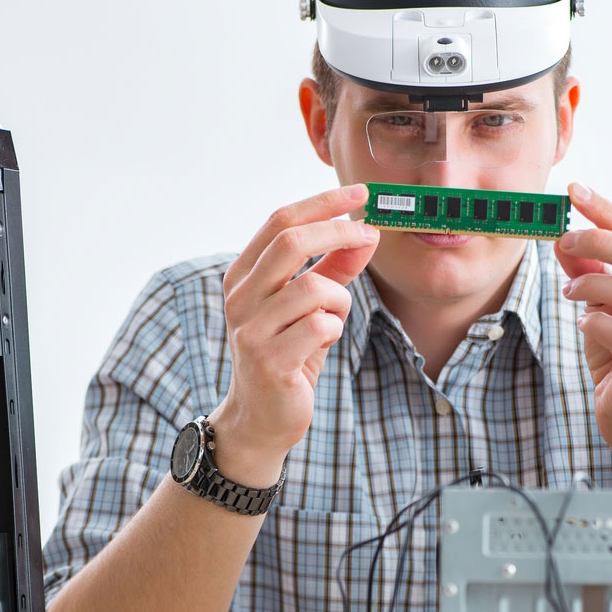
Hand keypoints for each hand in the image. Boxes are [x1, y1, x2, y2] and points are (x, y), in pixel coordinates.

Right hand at [209, 184, 377, 482]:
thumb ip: (334, 267)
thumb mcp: (310, 305)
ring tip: (334, 318)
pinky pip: (320, 325)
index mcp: (244, 275)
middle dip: (339, 231)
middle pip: (291, 241)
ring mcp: (250, 329)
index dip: (323, 202)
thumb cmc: (288, 354)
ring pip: (313, 287)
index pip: (280, 221)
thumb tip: (367, 232)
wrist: (261, 417)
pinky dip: (334, 328)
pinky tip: (324, 341)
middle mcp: (240, 297)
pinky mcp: (269, 360)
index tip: (360, 193)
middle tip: (370, 234)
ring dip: (339, 299)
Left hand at [554, 183, 611, 461]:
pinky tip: (584, 324)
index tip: (575, 191)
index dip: (609, 212)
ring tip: (570, 293)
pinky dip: (595, 323)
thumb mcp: (599, 307)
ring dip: (592, 286)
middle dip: (600, 240)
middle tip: (562, 238)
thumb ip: (587, 273)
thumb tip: (561, 236)